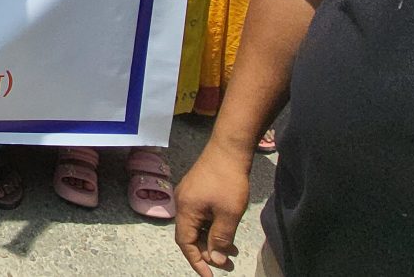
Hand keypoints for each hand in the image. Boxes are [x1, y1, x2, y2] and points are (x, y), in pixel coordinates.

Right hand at [174, 149, 252, 274]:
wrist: (229, 148)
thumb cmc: (228, 181)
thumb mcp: (228, 214)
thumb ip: (220, 239)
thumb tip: (214, 259)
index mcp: (185, 211)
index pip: (185, 243)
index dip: (196, 261)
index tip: (209, 276)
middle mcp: (182, 204)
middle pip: (190, 236)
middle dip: (207, 252)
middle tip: (226, 264)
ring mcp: (189, 195)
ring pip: (197, 226)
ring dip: (212, 240)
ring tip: (231, 251)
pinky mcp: (197, 190)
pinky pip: (201, 215)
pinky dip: (212, 227)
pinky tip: (227, 231)